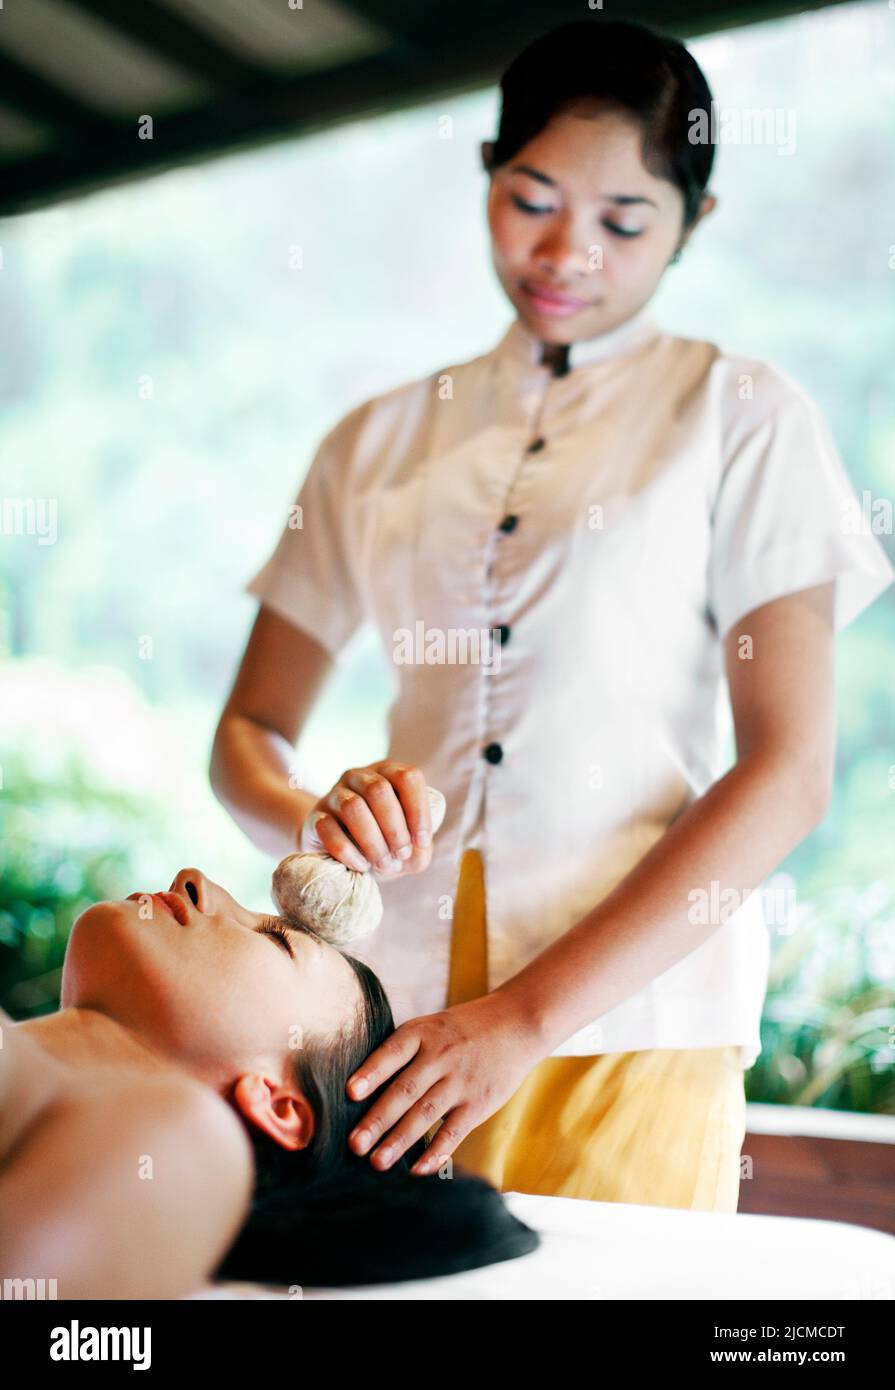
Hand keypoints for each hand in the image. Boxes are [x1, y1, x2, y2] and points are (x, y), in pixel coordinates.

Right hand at [300, 760, 433, 879]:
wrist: (341, 852)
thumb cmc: (384, 843)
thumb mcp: (409, 847)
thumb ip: (420, 850)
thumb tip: (414, 851)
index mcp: (388, 773)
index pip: (408, 777)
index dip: (418, 810)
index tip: (421, 842)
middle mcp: (360, 777)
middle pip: (379, 790)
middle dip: (395, 829)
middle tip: (401, 855)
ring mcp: (334, 794)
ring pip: (353, 807)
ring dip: (373, 841)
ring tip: (384, 863)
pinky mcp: (315, 817)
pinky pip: (328, 828)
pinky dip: (348, 852)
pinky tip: (362, 865)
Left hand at [345, 992, 544, 1174]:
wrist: (517, 1023)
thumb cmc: (462, 1030)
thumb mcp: (431, 1027)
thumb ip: (403, 1052)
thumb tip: (361, 1090)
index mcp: (422, 1033)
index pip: (392, 1053)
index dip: (371, 1073)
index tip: (350, 1092)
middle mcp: (440, 1056)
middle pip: (405, 1091)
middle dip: (378, 1120)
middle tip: (355, 1145)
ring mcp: (460, 1081)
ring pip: (425, 1114)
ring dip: (399, 1141)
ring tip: (378, 1163)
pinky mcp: (478, 1103)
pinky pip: (454, 1132)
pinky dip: (436, 1152)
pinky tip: (417, 1170)